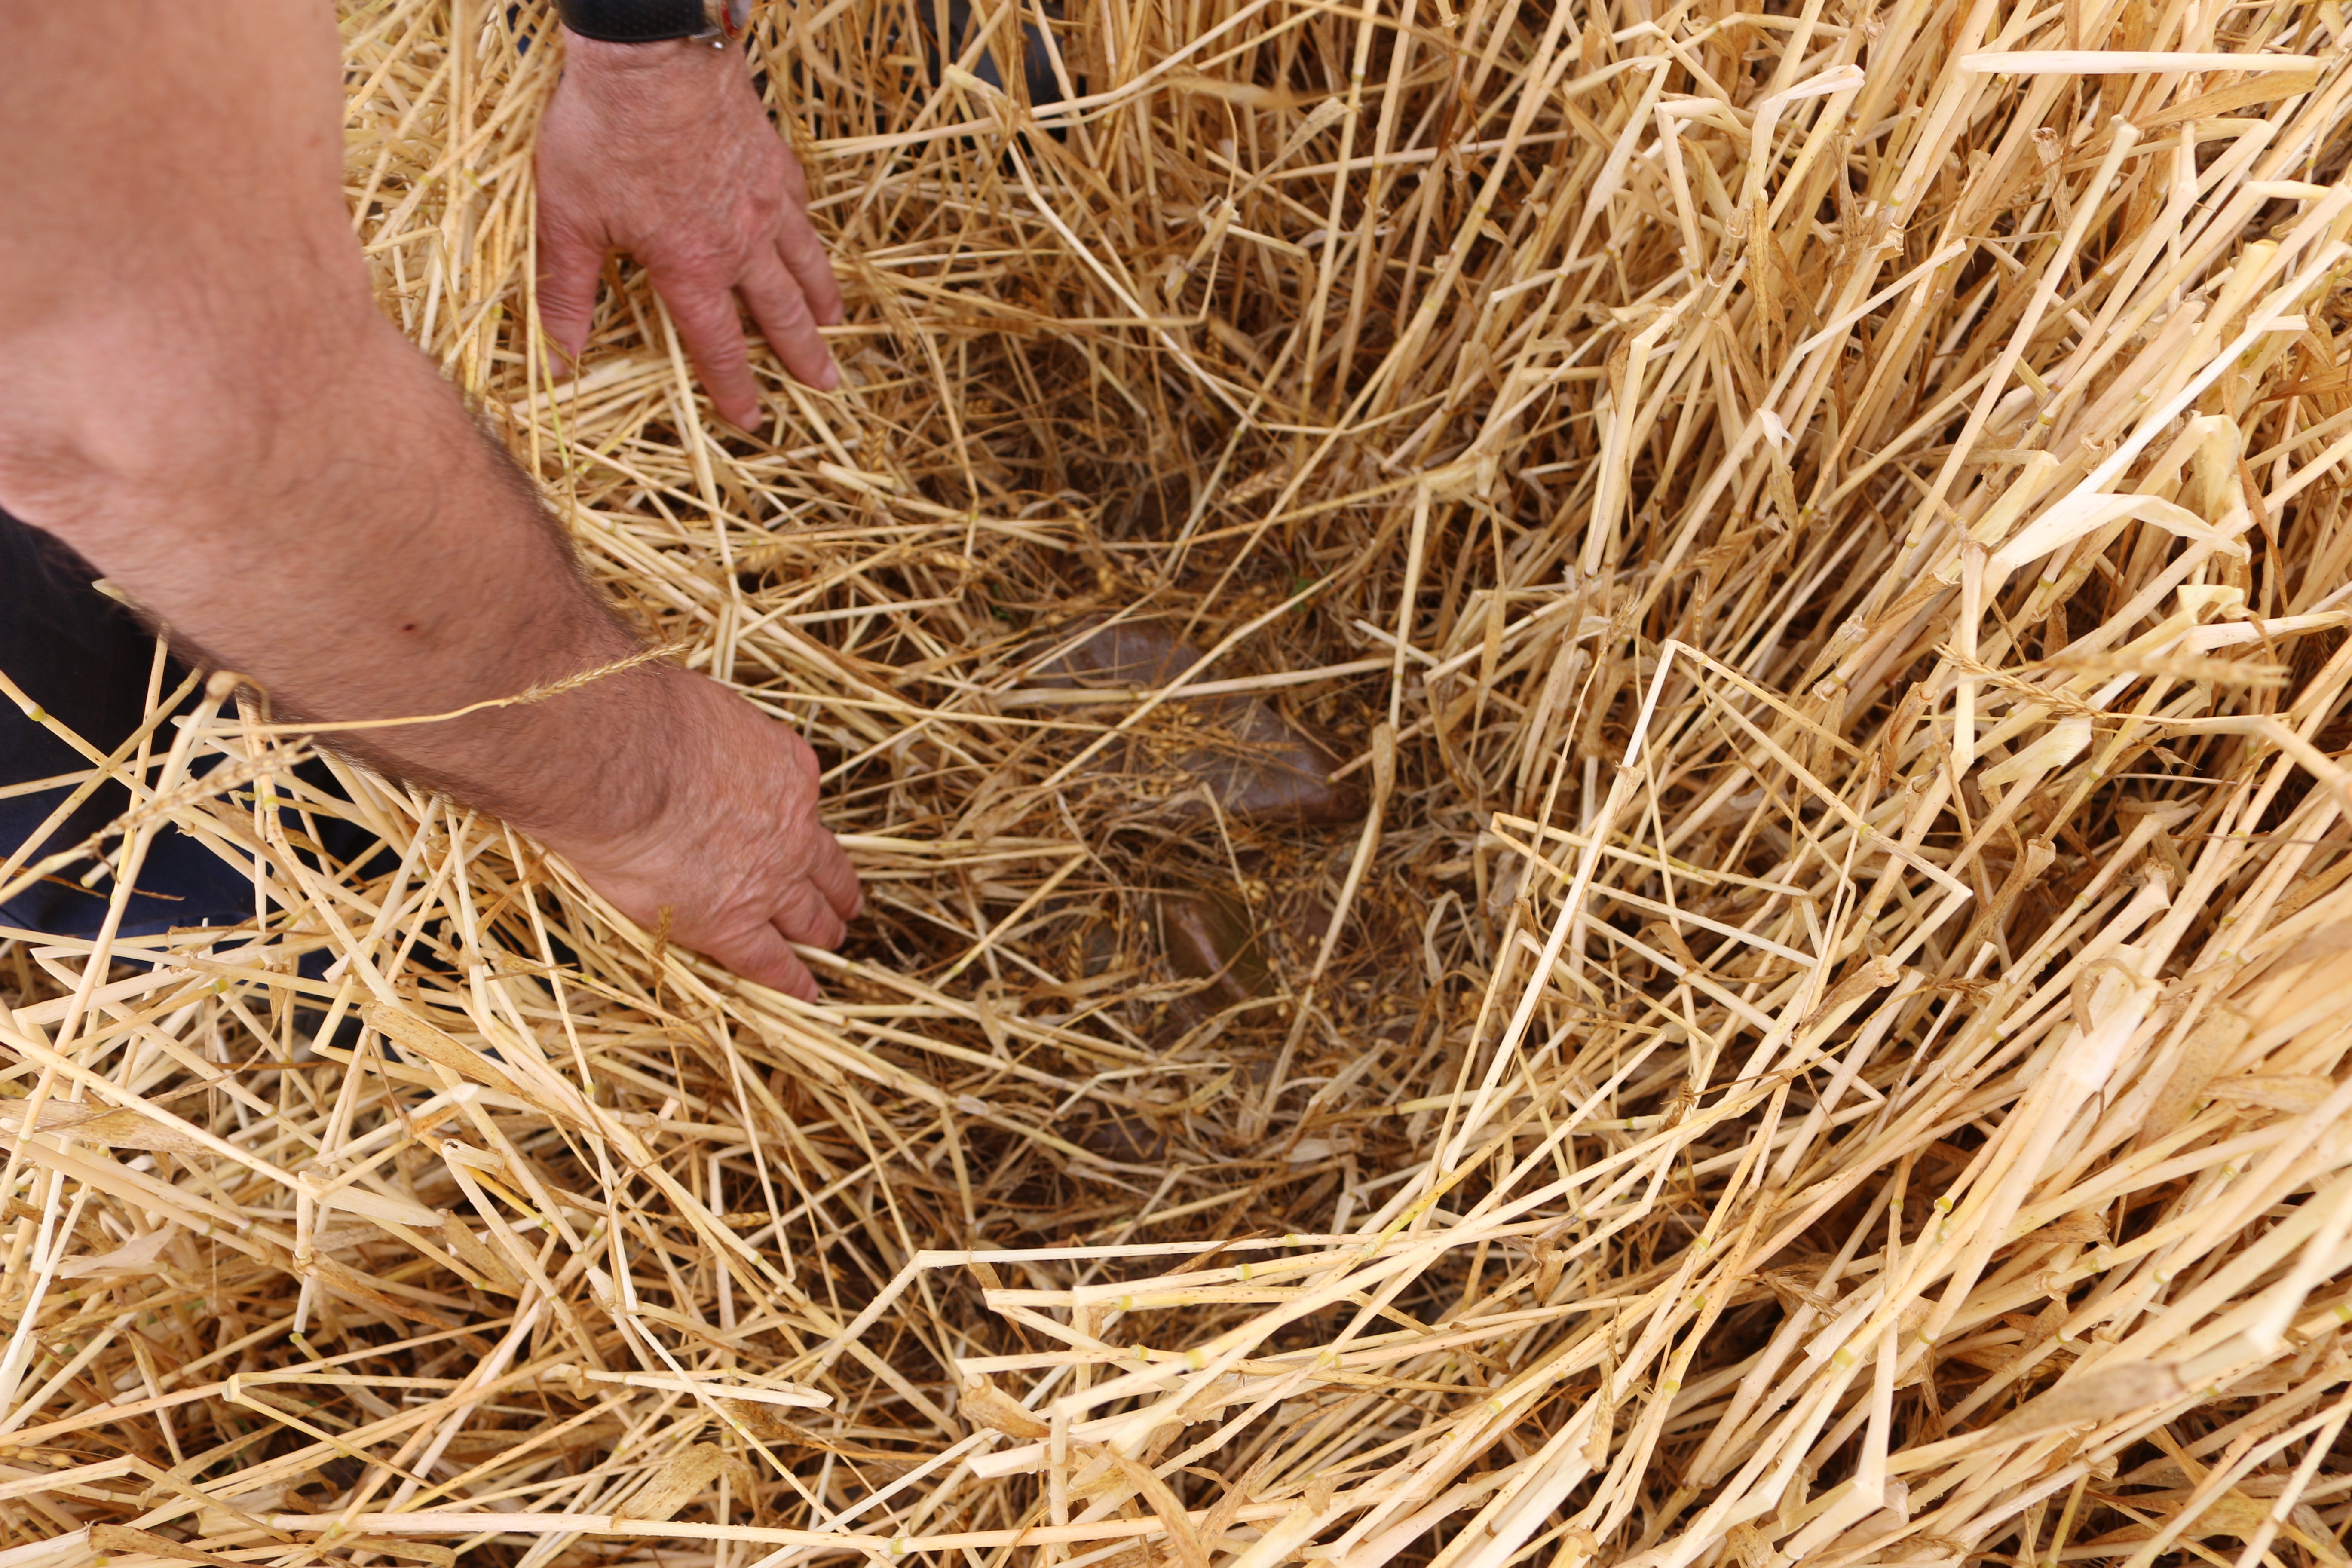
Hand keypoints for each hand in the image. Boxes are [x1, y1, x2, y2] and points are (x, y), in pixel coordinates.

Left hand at [536, 31, 842, 425]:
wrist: (653, 54)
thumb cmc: (605, 132)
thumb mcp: (568, 218)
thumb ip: (566, 292)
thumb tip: (554, 360)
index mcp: (691, 266)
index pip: (719, 345)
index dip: (735, 388)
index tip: (751, 418)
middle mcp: (740, 242)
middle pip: (780, 312)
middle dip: (802, 354)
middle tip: (825, 383)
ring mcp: (763, 199)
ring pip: (803, 261)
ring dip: (820, 298)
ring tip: (835, 321)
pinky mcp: (771, 157)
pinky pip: (798, 205)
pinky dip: (805, 229)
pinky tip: (807, 234)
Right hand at [553, 668, 861, 1001]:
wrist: (628, 760)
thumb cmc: (648, 721)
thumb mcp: (702, 710)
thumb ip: (709, 735)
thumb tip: (687, 736)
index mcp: (786, 771)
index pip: (802, 807)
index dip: (806, 828)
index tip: (810, 840)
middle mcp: (791, 828)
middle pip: (822, 865)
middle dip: (835, 888)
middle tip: (846, 906)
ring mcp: (769, 878)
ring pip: (807, 914)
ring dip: (822, 930)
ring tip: (831, 942)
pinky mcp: (732, 922)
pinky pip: (770, 960)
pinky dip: (791, 980)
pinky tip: (805, 994)